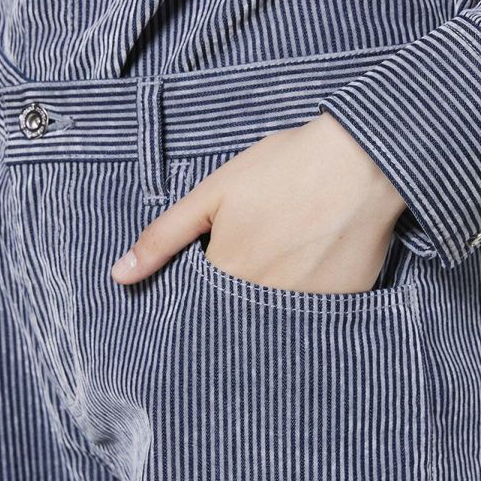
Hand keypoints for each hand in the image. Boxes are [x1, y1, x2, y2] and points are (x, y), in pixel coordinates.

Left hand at [111, 112, 406, 292]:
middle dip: (237, 300)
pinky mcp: (343, 305)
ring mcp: (306, 308)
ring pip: (276, 320)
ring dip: (273, 301)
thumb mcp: (213, 193)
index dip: (205, 287)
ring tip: (288, 259)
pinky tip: (316, 266)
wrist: (361, 159)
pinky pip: (315, 316)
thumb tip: (120, 275)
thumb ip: (164, 237)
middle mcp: (263, 302)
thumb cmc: (285, 167)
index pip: (200, 306)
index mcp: (227, 276)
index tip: (220, 267)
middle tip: (260, 257)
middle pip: (237, 317)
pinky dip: (309, 299)